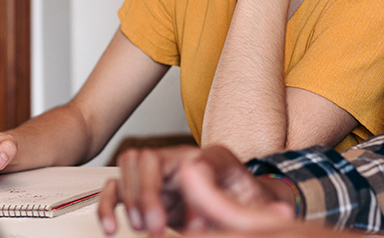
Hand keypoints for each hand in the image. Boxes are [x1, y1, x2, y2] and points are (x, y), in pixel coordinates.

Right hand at [97, 145, 295, 235]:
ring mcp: (163, 173)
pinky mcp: (147, 191)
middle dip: (147, 193)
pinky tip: (111, 227)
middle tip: (155, 227)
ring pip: (129, 166)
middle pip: (149, 157)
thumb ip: (255, 212)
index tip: (190, 219)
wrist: (242, 208)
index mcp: (215, 159)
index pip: (194, 159)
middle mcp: (183, 159)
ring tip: (142, 227)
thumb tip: (276, 214)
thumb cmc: (248, 205)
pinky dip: (108, 205)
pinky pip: (117, 187)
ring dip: (130, 199)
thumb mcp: (256, 209)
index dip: (186, 185)